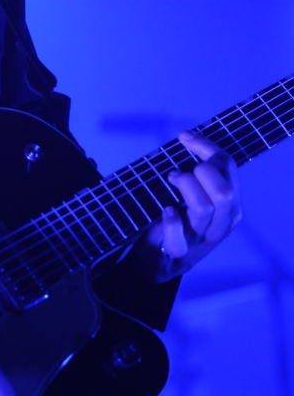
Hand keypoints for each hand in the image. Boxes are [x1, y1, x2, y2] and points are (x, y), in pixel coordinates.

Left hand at [144, 130, 241, 279]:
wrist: (163, 259)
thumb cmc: (183, 218)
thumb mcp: (199, 195)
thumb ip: (202, 173)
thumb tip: (188, 137)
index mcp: (232, 206)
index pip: (229, 168)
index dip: (207, 147)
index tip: (184, 136)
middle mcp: (223, 224)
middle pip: (223, 191)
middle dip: (200, 171)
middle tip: (178, 171)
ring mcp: (203, 240)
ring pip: (203, 208)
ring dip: (184, 187)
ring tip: (171, 182)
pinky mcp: (181, 252)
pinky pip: (180, 236)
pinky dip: (172, 221)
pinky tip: (167, 211)